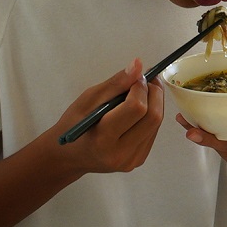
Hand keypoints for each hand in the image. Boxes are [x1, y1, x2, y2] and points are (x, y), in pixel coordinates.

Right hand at [49, 60, 164, 174]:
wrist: (69, 156)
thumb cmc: (74, 124)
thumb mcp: (88, 99)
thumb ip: (115, 83)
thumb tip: (138, 65)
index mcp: (103, 139)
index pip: (136, 108)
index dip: (141, 87)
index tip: (137, 76)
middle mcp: (120, 154)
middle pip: (153, 117)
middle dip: (154, 93)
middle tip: (146, 79)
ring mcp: (131, 161)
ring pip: (157, 124)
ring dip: (155, 103)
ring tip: (141, 92)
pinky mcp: (138, 161)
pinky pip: (153, 132)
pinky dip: (151, 116)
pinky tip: (139, 110)